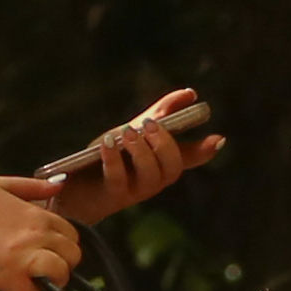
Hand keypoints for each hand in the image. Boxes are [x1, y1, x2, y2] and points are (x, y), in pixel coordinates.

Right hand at [0, 174, 80, 290]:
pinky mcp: (7, 278)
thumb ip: (33, 187)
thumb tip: (59, 187)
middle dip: (63, 263)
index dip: (62, 244)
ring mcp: (24, 257)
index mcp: (37, 214)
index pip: (71, 233)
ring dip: (53, 280)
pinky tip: (18, 290)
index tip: (49, 250)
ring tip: (38, 281)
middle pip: (73, 255)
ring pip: (61, 274)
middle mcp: (37, 235)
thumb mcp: (1, 185)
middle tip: (45, 268)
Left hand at [47, 89, 226, 221]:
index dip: (204, 150)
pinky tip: (108, 143)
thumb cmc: (107, 156)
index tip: (217, 137)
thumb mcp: (133, 129)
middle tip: (151, 125)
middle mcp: (154, 180)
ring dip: (141, 151)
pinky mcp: (112, 196)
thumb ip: (162, 112)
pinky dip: (113, 159)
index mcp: (162, 163)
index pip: (190, 157)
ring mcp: (135, 191)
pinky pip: (118, 179)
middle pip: (172, 167)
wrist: (73, 186)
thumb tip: (191, 94)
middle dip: (165, 144)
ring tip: (128, 132)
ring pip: (150, 175)